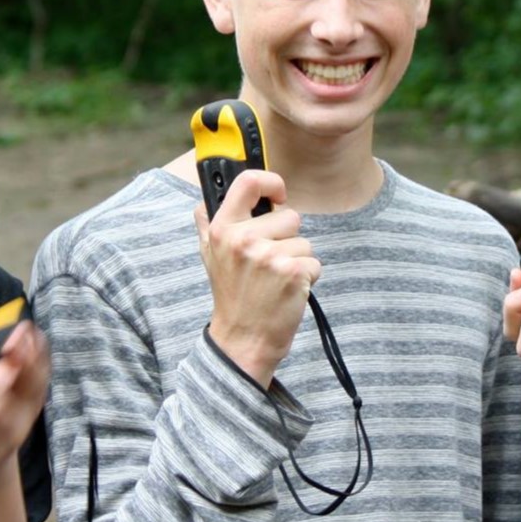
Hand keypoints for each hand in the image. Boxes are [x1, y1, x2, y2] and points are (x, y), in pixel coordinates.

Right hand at [196, 169, 319, 387]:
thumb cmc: (231, 296)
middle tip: (268, 264)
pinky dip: (308, 277)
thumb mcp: (209, 256)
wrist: (242, 340)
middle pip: (290, 216)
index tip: (278, 195)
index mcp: (222, 229)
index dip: (271, 181)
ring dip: (297, 260)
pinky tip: (288, 291)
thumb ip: (207, 222)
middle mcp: (243, 239)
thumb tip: (206, 195)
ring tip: (276, 280)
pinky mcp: (293, 273)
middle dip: (287, 238)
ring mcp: (269, 256)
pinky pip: (315, 262)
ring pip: (304, 241)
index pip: (249, 182)